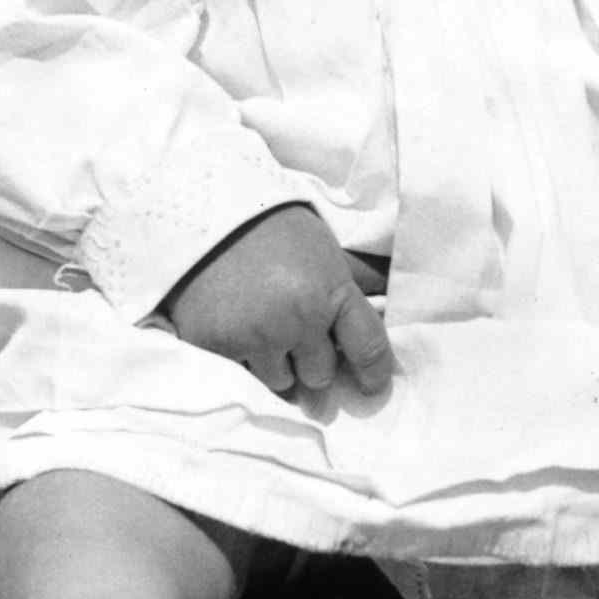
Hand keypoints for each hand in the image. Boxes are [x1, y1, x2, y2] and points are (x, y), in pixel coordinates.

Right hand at [161, 205, 393, 398]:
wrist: (205, 212)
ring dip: (275, 365)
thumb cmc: (273, 228)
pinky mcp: (215, 346)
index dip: (373, 373)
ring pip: (280, 383)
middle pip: (320, 375)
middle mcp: (298, 319)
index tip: (369, 385)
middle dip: (311, 361)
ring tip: (260, 328)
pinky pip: (240, 377)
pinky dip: (239, 360)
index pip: (368, 349)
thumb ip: (356, 280)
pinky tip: (233, 328)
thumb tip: (393, 299)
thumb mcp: (325, 248)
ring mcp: (255, 336)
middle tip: (294, 333)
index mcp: (331, 292)